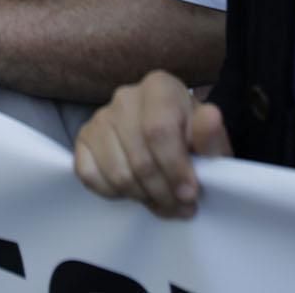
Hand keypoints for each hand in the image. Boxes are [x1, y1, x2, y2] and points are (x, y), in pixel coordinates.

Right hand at [73, 70, 231, 218]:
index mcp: (159, 86)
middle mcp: (125, 96)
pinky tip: (135, 191)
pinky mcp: (83, 139)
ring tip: (163, 202)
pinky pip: (90, 176)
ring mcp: (100, 117)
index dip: (175, 168)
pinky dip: (114, 194)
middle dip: (163, 191)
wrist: (168, 142)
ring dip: (143, 197)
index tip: (190, 194)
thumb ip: (210, 134)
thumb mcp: (209, 140)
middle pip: (139, 157)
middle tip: (181, 207)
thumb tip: (210, 118)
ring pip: (117, 172)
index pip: (159, 131)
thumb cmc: (191, 141)